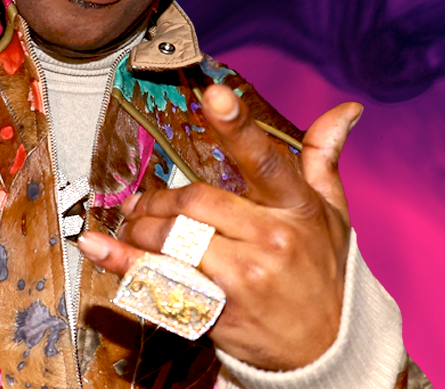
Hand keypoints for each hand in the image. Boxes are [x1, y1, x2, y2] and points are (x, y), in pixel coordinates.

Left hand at [76, 84, 360, 369]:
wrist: (329, 350)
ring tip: (132, 227)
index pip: (264, 159)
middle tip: (141, 204)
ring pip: (173, 239)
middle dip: (158, 200)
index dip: (237, 125)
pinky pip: (161, 280)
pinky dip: (124, 264)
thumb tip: (345, 110)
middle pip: (195, 202)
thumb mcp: (333, 214)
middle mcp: (272, 239)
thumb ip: (323, 158)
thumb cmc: (323, 272)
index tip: (214, 94)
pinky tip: (99, 247)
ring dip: (139, 230)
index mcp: (297, 207)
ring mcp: (245, 278)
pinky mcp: (220, 311)